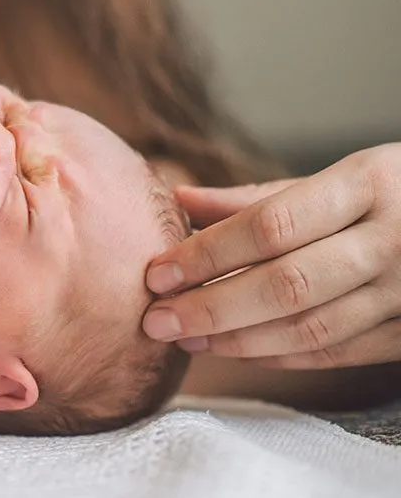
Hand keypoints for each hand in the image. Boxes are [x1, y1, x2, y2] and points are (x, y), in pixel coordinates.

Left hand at [142, 144, 400, 369]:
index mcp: (370, 183)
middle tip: (155, 319)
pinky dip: (280, 356)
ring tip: (184, 337)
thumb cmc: (399, 191)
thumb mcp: (343, 176)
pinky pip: (340, 352)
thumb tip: (179, 199)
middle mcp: (395, 239)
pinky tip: (236, 350)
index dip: (208, 253)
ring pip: (311, 327)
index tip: (156, 271)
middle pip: (286, 284)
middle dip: (210, 306)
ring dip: (237, 339)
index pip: (271, 225)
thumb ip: (262, 195)